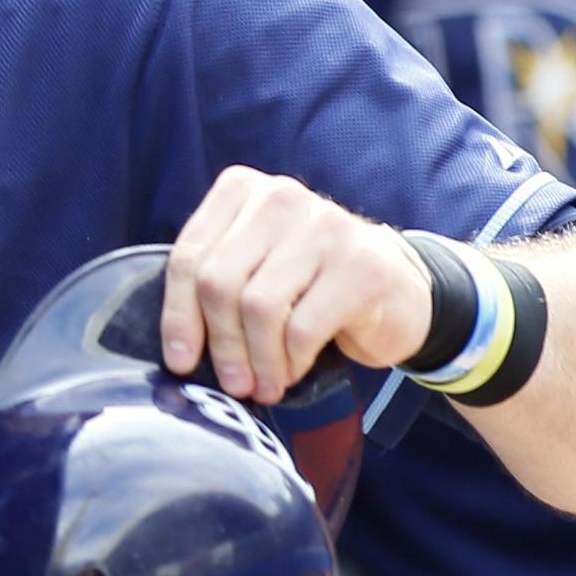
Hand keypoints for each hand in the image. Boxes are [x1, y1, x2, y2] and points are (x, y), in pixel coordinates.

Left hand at [163, 166, 432, 403]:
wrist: (398, 289)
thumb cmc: (310, 284)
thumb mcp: (256, 266)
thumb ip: (216, 283)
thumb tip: (176, 350)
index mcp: (241, 190)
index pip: (189, 256)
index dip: (178, 316)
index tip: (180, 361)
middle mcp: (280, 197)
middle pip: (219, 283)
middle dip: (221, 345)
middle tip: (232, 384)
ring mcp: (325, 226)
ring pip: (258, 307)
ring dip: (257, 359)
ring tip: (263, 386)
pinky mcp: (361, 265)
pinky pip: (303, 328)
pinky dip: (291, 361)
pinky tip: (293, 371)